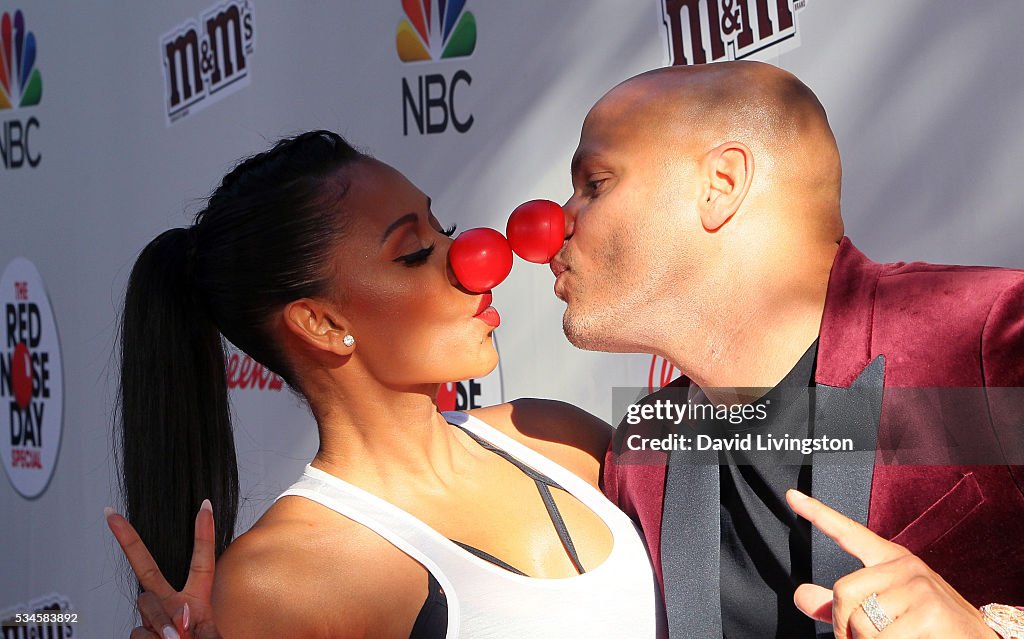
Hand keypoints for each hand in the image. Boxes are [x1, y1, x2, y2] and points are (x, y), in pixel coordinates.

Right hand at [105, 500, 220, 638]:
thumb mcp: (211, 636)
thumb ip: (197, 626)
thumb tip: (175, 620)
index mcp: (198, 598)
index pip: (202, 559)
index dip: (204, 532)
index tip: (205, 504)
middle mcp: (170, 603)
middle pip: (146, 568)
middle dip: (128, 540)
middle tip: (111, 516)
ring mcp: (152, 620)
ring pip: (145, 605)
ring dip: (162, 621)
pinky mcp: (139, 635)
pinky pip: (139, 632)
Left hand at [786, 489, 997, 637]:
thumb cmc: (929, 627)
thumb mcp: (885, 609)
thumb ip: (841, 604)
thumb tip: (800, 595)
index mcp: (891, 560)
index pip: (849, 533)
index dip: (818, 514)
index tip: (792, 496)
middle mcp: (905, 566)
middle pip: (843, 592)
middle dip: (844, 627)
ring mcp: (919, 586)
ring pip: (861, 622)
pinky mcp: (930, 612)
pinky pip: (882, 638)